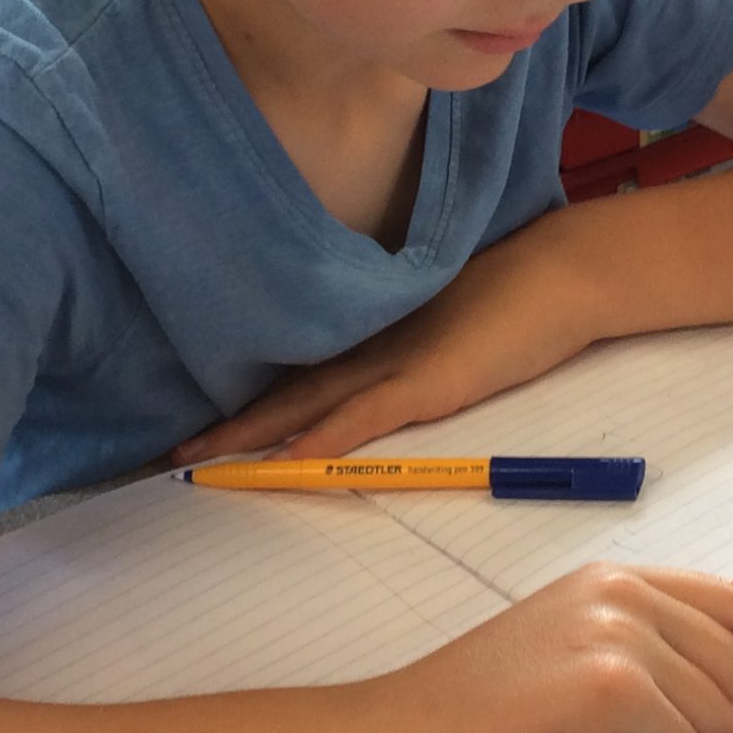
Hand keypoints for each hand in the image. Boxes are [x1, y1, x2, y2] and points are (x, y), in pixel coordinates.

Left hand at [172, 217, 601, 465]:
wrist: (562, 273)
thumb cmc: (519, 301)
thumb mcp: (455, 331)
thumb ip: (421, 351)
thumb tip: (400, 374)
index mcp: (378, 339)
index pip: (302, 377)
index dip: (254, 404)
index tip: (209, 426)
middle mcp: (372, 348)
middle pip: (287, 393)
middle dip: (229, 425)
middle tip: (171, 453)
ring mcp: (395, 363)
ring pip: (308, 405)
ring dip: (252, 434)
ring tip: (199, 459)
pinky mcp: (427, 381)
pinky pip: (363, 415)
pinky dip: (323, 438)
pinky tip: (286, 458)